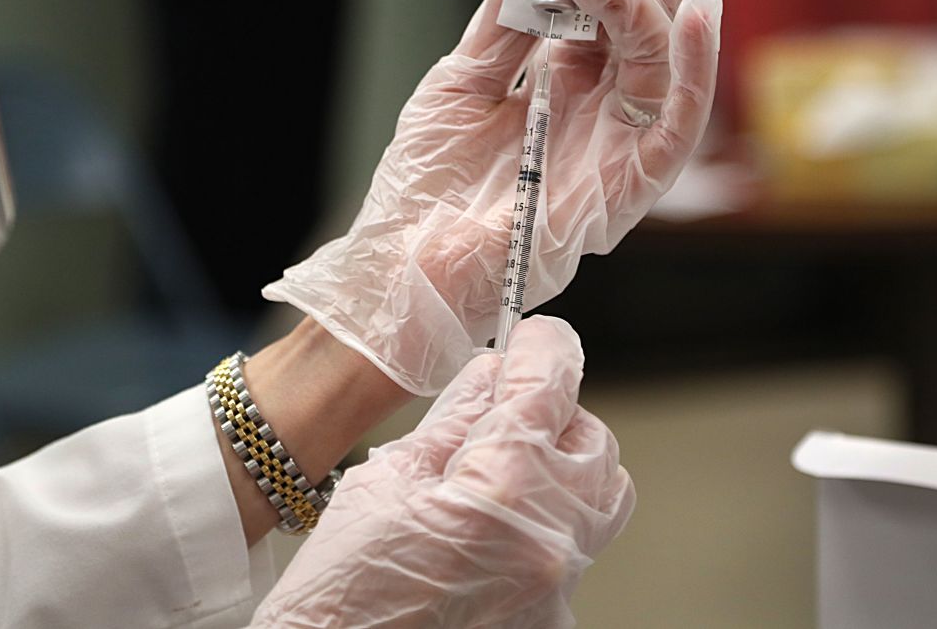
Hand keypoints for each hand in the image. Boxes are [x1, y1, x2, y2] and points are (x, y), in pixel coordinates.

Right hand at [248, 316, 633, 628]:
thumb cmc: (337, 599)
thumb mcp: (384, 484)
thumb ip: (452, 421)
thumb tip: (491, 374)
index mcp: (501, 491)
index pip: (551, 387)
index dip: (543, 348)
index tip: (533, 337)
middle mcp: (548, 543)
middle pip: (593, 442)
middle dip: (555, 413)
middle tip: (504, 409)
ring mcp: (558, 591)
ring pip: (600, 499)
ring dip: (562, 467)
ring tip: (501, 470)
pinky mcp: (553, 622)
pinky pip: (572, 552)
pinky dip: (540, 526)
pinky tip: (486, 535)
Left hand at [264, 0, 722, 393]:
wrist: (401, 267)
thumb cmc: (427, 185)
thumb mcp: (461, 80)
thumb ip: (505, 18)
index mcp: (567, 78)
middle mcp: (604, 105)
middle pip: (648, 12)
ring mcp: (620, 144)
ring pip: (669, 54)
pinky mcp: (629, 188)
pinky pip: (682, 125)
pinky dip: (699, 69)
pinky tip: (699, 11)